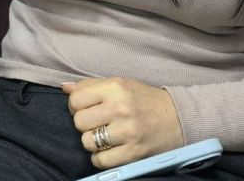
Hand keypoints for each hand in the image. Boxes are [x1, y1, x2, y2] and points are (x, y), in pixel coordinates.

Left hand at [63, 77, 183, 169]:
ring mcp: (127, 132)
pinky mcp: (133, 153)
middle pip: (79, 122)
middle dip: (84, 124)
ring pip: (87, 142)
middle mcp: (120, 108)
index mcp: (115, 87)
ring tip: (105, 136)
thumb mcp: (120, 84)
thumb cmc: (144, 99)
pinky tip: (110, 149)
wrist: (178, 118)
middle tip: (96, 123)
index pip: (76, 99)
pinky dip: (101, 157)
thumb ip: (91, 85)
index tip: (87, 108)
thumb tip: (64, 88)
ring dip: (92, 141)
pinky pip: (100, 160)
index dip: (76, 105)